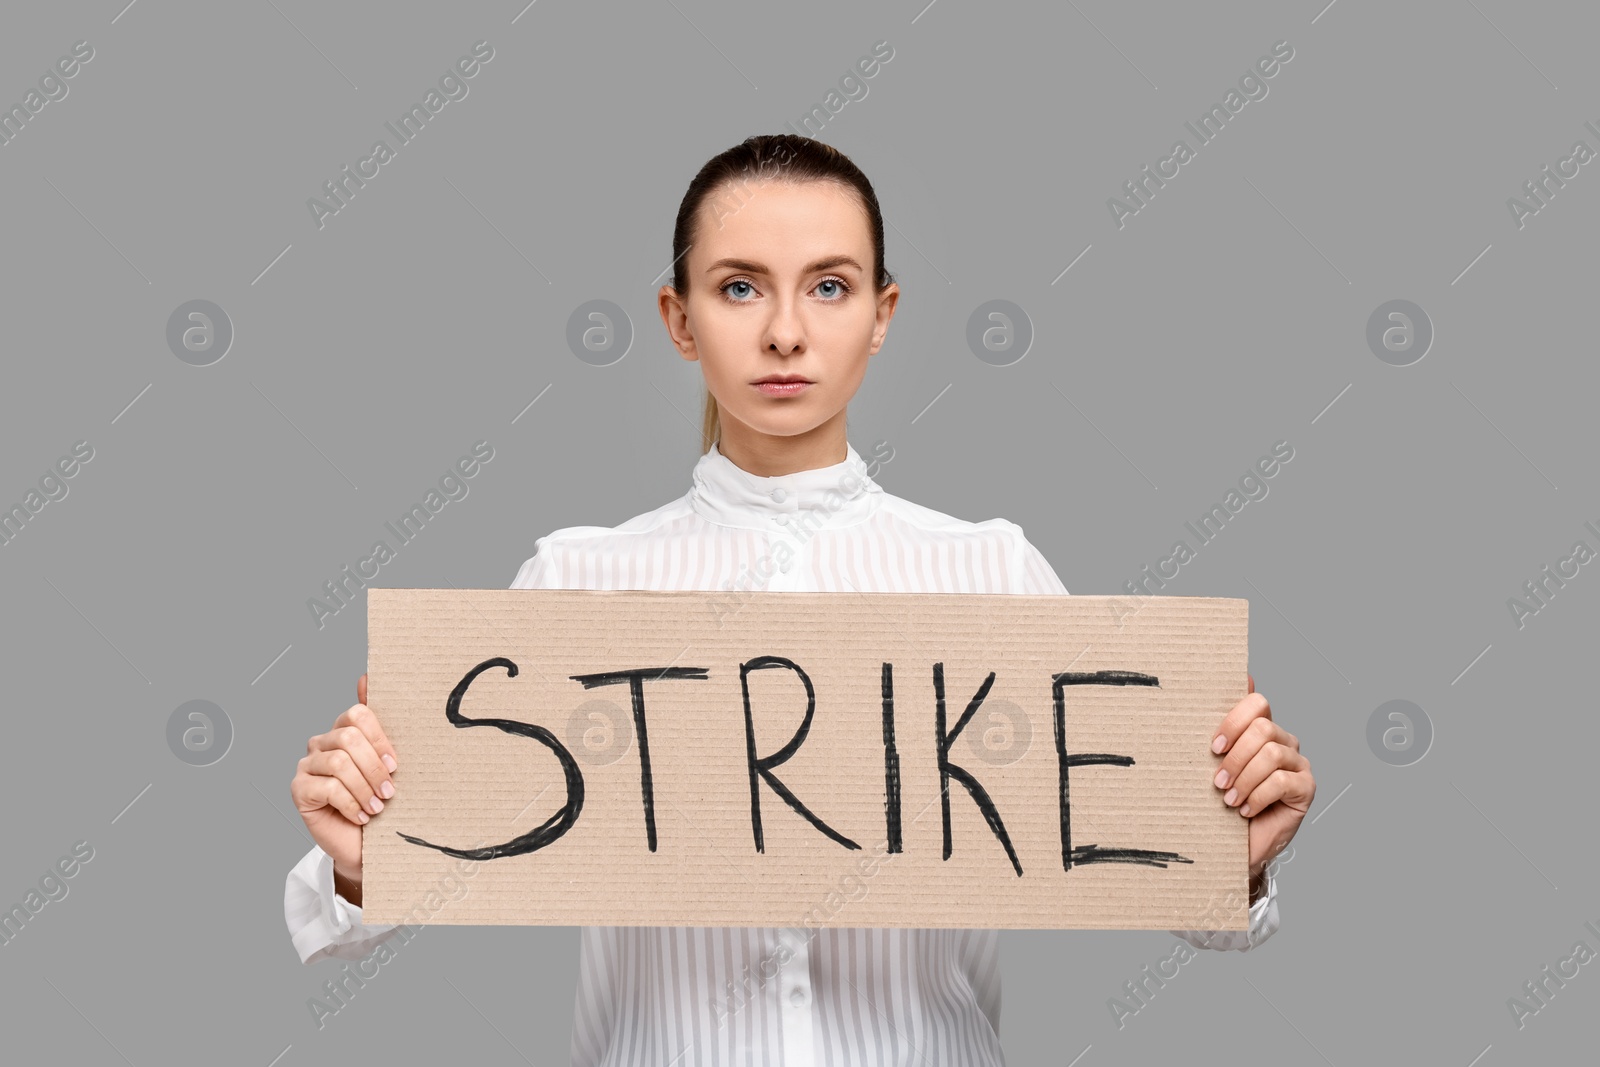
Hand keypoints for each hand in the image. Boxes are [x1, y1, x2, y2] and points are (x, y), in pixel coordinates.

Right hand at [288, 673, 399, 888]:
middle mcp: (322, 744)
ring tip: (377, 806)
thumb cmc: (380, 802)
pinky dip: (350, 803)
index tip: (395, 764)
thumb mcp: (389, 764)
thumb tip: (367, 676)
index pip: (358, 714)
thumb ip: (381, 724)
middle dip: (374, 767)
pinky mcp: (299, 790)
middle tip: (389, 791)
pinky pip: (327, 787)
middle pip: (348, 737)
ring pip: (338, 763)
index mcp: (344, 731)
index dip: (380, 738)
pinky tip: (360, 816)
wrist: (366, 845)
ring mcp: (306, 766)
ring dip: (364, 788)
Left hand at [1210, 674, 1313, 894]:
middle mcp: (1283, 742)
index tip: (1214, 748)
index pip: (1257, 704)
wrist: (1236, 845)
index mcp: (1261, 730)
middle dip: (1235, 757)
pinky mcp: (1306, 787)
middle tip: (1219, 782)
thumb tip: (1224, 691)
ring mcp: (1297, 764)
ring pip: (1271, 754)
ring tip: (1229, 800)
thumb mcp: (1214, 765)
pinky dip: (1257, 797)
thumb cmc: (1224, 803)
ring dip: (1244, 780)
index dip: (1234, 722)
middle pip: (1263, 728)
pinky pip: (1281, 781)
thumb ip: (1219, 733)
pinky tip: (1246, 811)